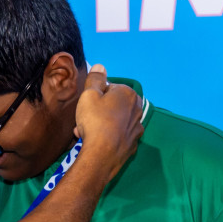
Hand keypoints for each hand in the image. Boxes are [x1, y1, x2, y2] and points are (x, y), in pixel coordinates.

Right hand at [73, 65, 144, 182]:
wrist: (102, 155)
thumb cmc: (95, 121)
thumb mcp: (89, 95)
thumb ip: (95, 79)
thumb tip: (101, 66)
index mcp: (127, 94)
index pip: (109, 89)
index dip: (96, 96)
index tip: (86, 106)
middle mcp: (137, 109)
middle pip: (114, 106)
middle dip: (99, 112)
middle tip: (85, 120)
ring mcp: (136, 128)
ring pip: (116, 122)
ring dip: (102, 125)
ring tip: (86, 134)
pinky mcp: (133, 145)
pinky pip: (119, 137)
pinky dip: (109, 138)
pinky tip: (97, 144)